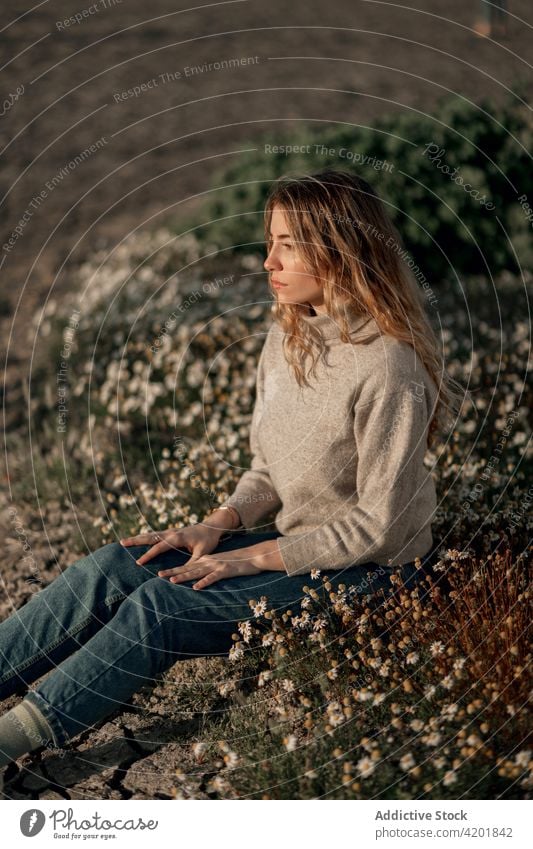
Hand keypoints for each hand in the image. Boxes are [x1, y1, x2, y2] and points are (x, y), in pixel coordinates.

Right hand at [119, 523, 222, 565]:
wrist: (212, 527)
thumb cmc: (208, 540)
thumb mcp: (202, 553)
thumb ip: (191, 564)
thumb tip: (180, 575)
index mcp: (177, 537)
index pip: (159, 547)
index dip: (148, 555)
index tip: (138, 562)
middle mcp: (171, 532)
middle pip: (150, 536)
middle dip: (136, 540)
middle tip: (122, 542)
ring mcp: (170, 531)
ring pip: (151, 534)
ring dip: (138, 538)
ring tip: (124, 541)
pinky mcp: (171, 532)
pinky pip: (155, 535)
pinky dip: (145, 537)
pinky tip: (138, 540)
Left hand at [157, 539, 285, 589]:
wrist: (254, 555)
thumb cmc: (238, 562)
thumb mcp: (221, 566)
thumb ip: (210, 571)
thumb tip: (199, 578)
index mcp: (207, 560)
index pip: (188, 565)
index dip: (174, 569)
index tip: (161, 573)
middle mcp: (209, 561)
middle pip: (188, 568)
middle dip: (173, 572)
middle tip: (159, 575)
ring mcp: (217, 565)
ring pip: (197, 572)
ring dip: (185, 576)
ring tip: (172, 580)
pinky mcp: (226, 570)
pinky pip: (213, 577)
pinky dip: (204, 582)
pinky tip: (196, 587)